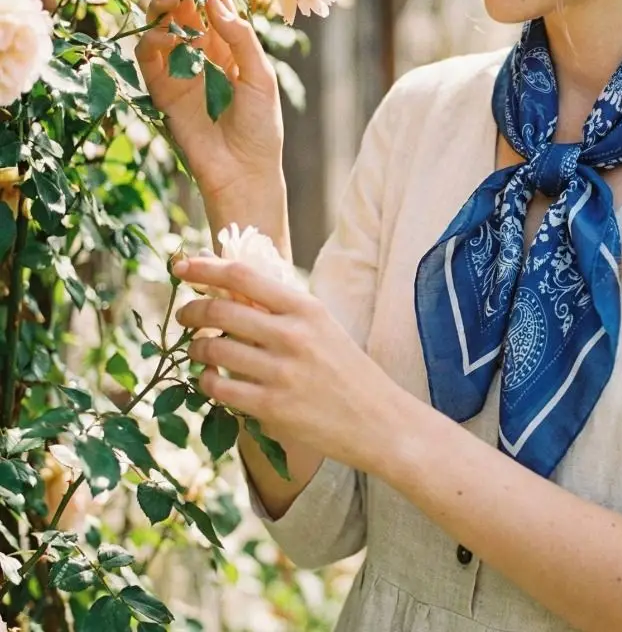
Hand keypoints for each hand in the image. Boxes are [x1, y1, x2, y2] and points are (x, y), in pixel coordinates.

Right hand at [135, 0, 282, 203]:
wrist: (243, 170)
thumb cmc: (261, 125)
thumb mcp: (260, 76)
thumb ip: (240, 39)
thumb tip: (215, 2)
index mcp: (232, 48)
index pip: (216, 6)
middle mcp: (205, 54)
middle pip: (186, 10)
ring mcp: (181, 70)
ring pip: (163, 27)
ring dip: (163, 8)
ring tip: (172, 1)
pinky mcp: (162, 90)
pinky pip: (148, 56)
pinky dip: (152, 39)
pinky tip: (166, 35)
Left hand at [171, 254, 408, 472]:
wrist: (377, 420)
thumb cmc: (346, 369)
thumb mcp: (322, 326)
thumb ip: (281, 308)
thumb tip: (230, 288)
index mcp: (306, 308)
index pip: (243, 276)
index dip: (205, 268)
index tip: (181, 266)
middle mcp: (293, 335)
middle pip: (220, 310)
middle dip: (191, 311)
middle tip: (183, 314)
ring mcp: (280, 373)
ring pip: (214, 350)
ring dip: (195, 348)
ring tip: (197, 349)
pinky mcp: (271, 408)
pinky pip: (219, 388)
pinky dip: (207, 381)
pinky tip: (212, 379)